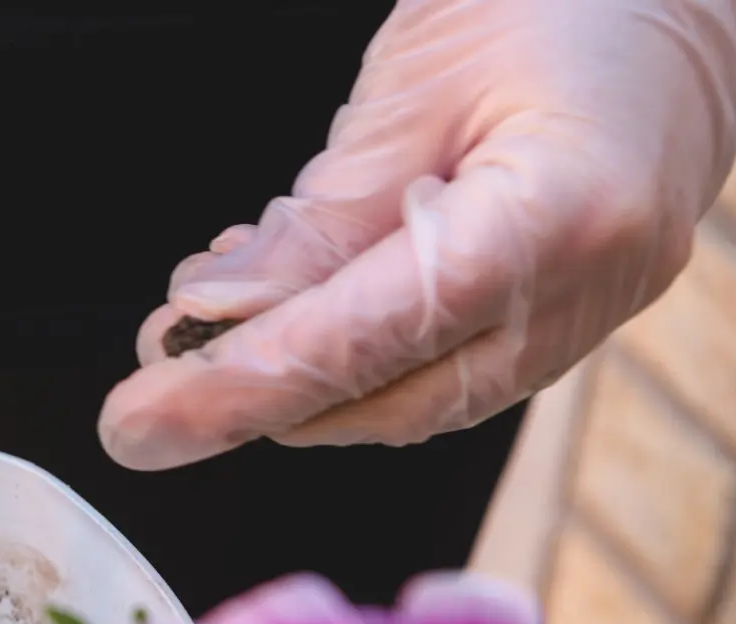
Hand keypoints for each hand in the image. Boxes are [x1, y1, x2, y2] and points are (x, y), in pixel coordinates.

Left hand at [99, 0, 735, 470]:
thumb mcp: (414, 87)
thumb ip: (320, 222)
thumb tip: (210, 321)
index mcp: (564, 213)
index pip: (373, 337)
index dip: (243, 388)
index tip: (140, 424)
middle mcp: (594, 284)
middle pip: (397, 396)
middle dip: (261, 397)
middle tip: (155, 379)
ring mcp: (596, 308)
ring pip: (419, 398)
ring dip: (302, 382)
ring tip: (208, 333)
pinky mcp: (573, 312)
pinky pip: (447, 365)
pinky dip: (354, 356)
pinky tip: (288, 313)